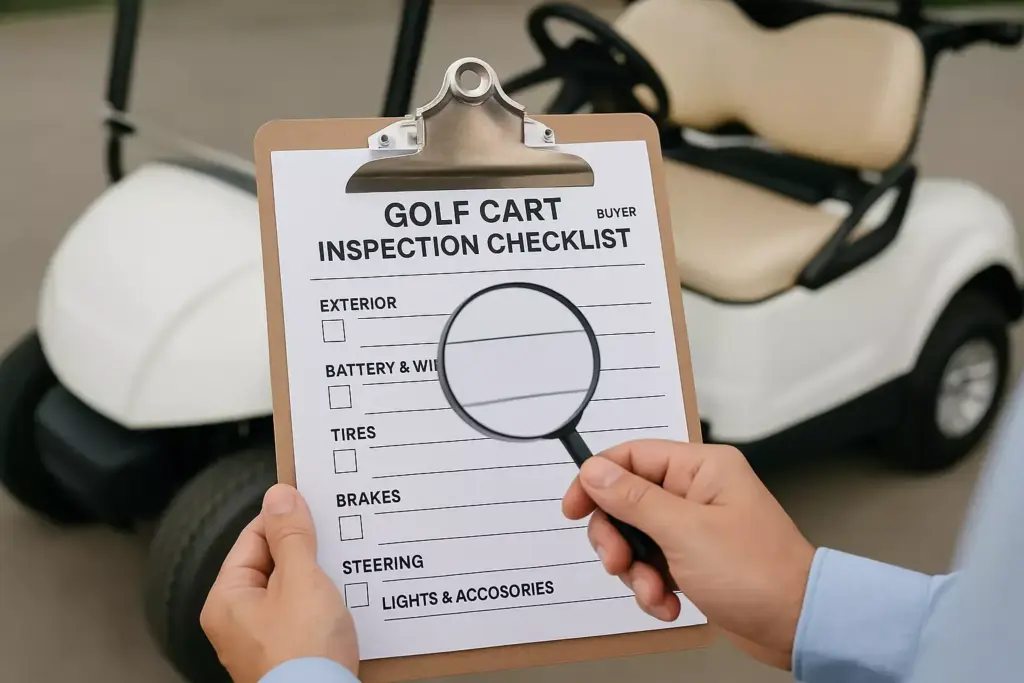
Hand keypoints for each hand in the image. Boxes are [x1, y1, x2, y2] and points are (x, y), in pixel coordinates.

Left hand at [201, 484, 358, 682]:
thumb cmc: (304, 652)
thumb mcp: (301, 580)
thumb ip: (292, 536)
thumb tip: (279, 496)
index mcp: (227, 599)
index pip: (254, 539)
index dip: (286, 520)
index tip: (316, 506)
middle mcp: (238, 621)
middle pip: (274, 565)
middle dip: (308, 552)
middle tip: (337, 539)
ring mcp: (263, 641)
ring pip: (293, 591)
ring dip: (320, 579)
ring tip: (345, 571)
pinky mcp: (289, 655)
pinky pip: (305, 616)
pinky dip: (325, 605)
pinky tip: (347, 600)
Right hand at [562, 440, 814, 669]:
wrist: (797, 625)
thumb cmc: (759, 573)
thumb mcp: (684, 532)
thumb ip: (633, 499)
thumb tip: (595, 470)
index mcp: (701, 468)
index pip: (632, 457)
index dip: (596, 480)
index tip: (573, 509)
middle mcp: (697, 492)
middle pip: (627, 501)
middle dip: (617, 538)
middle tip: (618, 563)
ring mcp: (695, 526)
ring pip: (636, 538)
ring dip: (635, 571)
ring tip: (655, 592)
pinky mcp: (694, 559)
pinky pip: (652, 565)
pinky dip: (653, 588)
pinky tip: (669, 604)